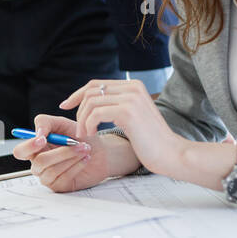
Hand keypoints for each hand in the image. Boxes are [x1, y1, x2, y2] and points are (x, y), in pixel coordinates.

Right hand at [11, 114, 138, 192]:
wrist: (101, 151)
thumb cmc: (81, 137)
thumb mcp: (63, 123)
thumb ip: (45, 122)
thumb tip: (37, 134)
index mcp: (36, 148)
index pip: (21, 151)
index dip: (29, 146)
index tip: (43, 139)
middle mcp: (39, 163)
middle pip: (38, 162)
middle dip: (60, 152)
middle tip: (75, 143)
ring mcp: (48, 176)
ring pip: (52, 170)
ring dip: (71, 157)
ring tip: (85, 148)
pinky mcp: (60, 186)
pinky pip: (63, 177)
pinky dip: (76, 166)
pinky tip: (85, 158)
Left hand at [61, 78, 182, 176]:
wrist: (171, 154)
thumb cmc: (150, 142)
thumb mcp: (133, 117)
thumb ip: (117, 105)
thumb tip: (91, 102)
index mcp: (134, 86)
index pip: (97, 84)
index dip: (77, 94)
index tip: (65, 105)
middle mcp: (132, 87)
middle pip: (91, 90)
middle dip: (78, 109)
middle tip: (77, 128)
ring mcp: (131, 97)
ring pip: (91, 102)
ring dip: (82, 120)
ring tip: (85, 135)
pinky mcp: (128, 111)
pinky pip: (96, 113)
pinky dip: (88, 124)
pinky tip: (91, 135)